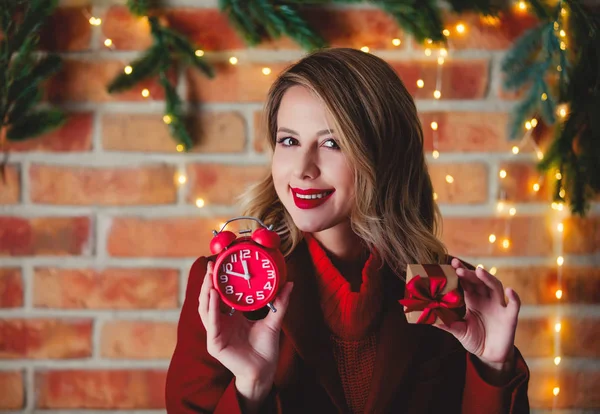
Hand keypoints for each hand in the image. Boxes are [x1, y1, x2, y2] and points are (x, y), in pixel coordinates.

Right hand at [198, 261, 293, 401]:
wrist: (265, 370)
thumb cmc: (265, 349)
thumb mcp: (273, 320)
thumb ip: (280, 302)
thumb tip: (289, 283)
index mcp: (230, 318)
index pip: (220, 295)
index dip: (218, 281)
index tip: (221, 264)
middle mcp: (220, 324)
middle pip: (209, 299)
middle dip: (209, 282)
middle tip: (212, 265)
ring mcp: (215, 333)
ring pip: (205, 309)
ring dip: (207, 292)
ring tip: (210, 277)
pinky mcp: (214, 343)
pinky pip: (211, 323)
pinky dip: (212, 308)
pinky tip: (214, 295)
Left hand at [435, 259, 520, 371]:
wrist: (490, 355)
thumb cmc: (475, 339)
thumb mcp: (458, 331)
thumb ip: (446, 324)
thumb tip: (428, 318)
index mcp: (473, 300)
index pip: (466, 282)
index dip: (460, 273)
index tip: (451, 263)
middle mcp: (486, 299)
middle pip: (479, 281)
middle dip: (470, 274)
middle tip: (458, 268)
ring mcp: (499, 306)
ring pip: (495, 287)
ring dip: (488, 278)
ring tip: (479, 271)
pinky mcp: (510, 317)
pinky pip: (514, 305)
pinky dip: (514, 298)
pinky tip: (509, 291)